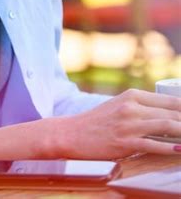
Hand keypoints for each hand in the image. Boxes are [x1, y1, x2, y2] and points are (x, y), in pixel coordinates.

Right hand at [62, 88, 180, 157]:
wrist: (73, 133)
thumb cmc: (98, 122)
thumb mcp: (119, 106)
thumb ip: (141, 108)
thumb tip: (167, 115)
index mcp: (132, 95)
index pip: (169, 101)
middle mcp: (132, 107)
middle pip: (171, 113)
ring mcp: (129, 124)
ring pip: (166, 126)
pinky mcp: (125, 142)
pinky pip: (154, 145)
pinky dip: (170, 148)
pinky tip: (180, 149)